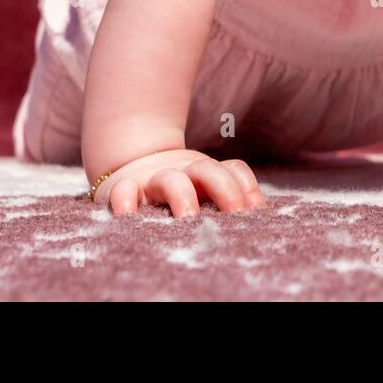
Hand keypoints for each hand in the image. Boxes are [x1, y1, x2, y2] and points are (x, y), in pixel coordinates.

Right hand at [90, 149, 268, 217]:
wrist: (130, 161)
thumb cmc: (177, 192)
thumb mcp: (204, 191)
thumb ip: (227, 202)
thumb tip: (259, 220)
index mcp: (206, 175)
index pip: (233, 171)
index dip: (248, 188)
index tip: (257, 213)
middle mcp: (182, 173)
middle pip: (207, 170)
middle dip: (226, 191)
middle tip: (236, 217)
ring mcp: (153, 180)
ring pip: (170, 179)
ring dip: (183, 196)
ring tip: (190, 218)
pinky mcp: (122, 189)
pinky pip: (123, 191)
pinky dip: (125, 201)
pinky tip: (128, 215)